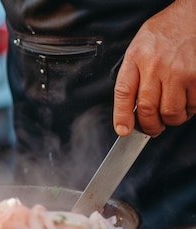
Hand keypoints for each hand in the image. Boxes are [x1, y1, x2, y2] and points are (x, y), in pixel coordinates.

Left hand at [113, 0, 195, 136]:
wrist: (191, 16)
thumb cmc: (164, 32)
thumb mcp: (138, 48)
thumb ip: (132, 74)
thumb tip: (129, 105)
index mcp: (136, 58)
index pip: (123, 93)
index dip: (121, 117)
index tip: (123, 130)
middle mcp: (156, 66)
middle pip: (148, 109)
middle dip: (149, 126)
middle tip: (152, 128)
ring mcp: (179, 72)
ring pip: (171, 112)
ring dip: (171, 119)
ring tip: (170, 112)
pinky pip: (193, 105)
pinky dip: (189, 110)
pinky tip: (185, 101)